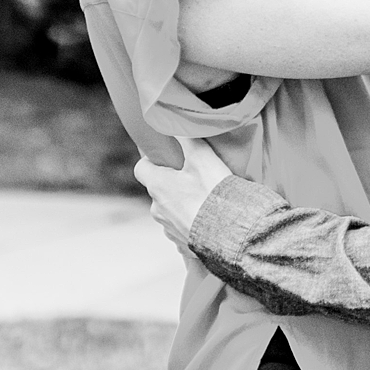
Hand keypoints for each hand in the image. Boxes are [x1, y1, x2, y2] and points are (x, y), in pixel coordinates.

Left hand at [134, 135, 233, 250]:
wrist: (228, 234)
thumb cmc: (212, 194)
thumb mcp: (202, 156)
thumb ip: (187, 138)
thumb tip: (176, 125)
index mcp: (157, 186)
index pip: (141, 168)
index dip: (152, 159)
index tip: (167, 156)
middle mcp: (157, 208)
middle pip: (158, 189)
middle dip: (172, 182)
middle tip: (194, 176)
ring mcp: (168, 228)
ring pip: (171, 210)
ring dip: (183, 204)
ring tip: (206, 200)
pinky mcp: (182, 244)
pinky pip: (182, 228)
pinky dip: (192, 222)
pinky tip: (209, 218)